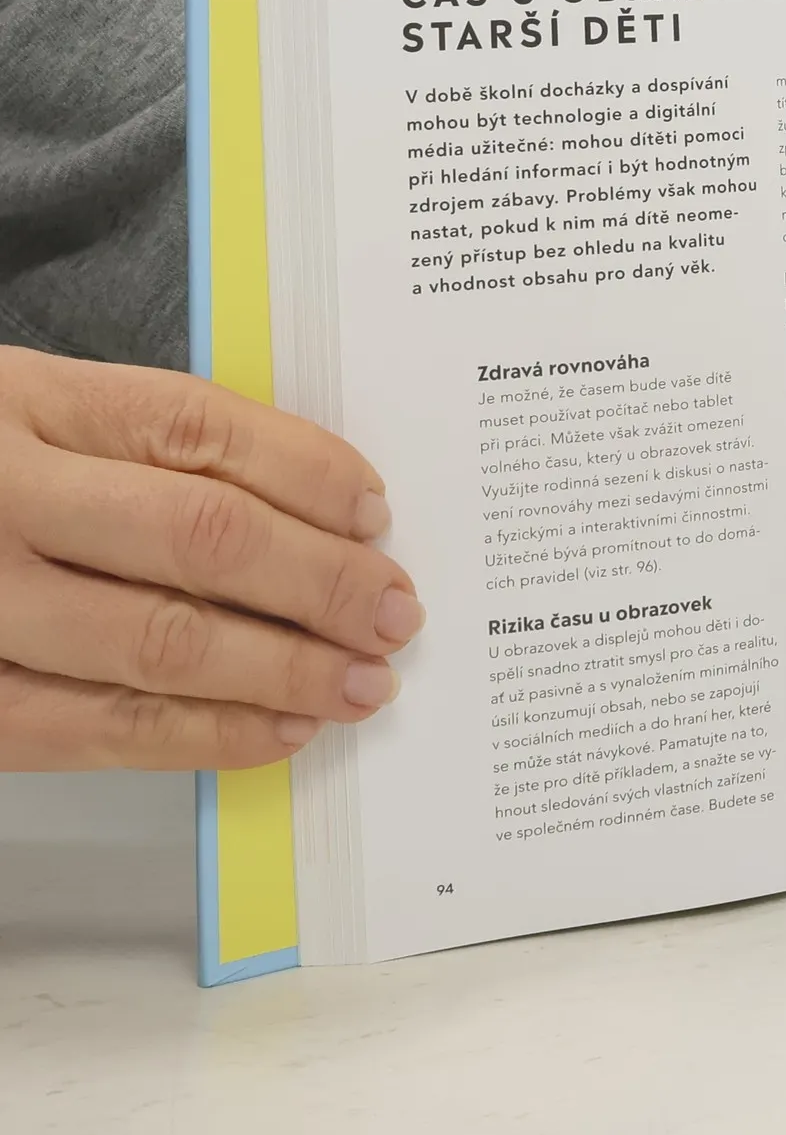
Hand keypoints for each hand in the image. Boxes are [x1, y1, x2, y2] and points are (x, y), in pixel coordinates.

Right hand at [0, 348, 422, 771]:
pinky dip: (205, 735)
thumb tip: (321, 508)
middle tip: (398, 611)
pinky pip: (97, 728)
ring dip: (284, 670)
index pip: (197, 427)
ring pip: (161, 641)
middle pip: (201, 536)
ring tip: (362, 682)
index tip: (378, 511)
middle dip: (324, 582)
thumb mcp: (24, 412)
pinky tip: (278, 730)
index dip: (308, 472)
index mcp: (21, 399)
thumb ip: (139, 446)